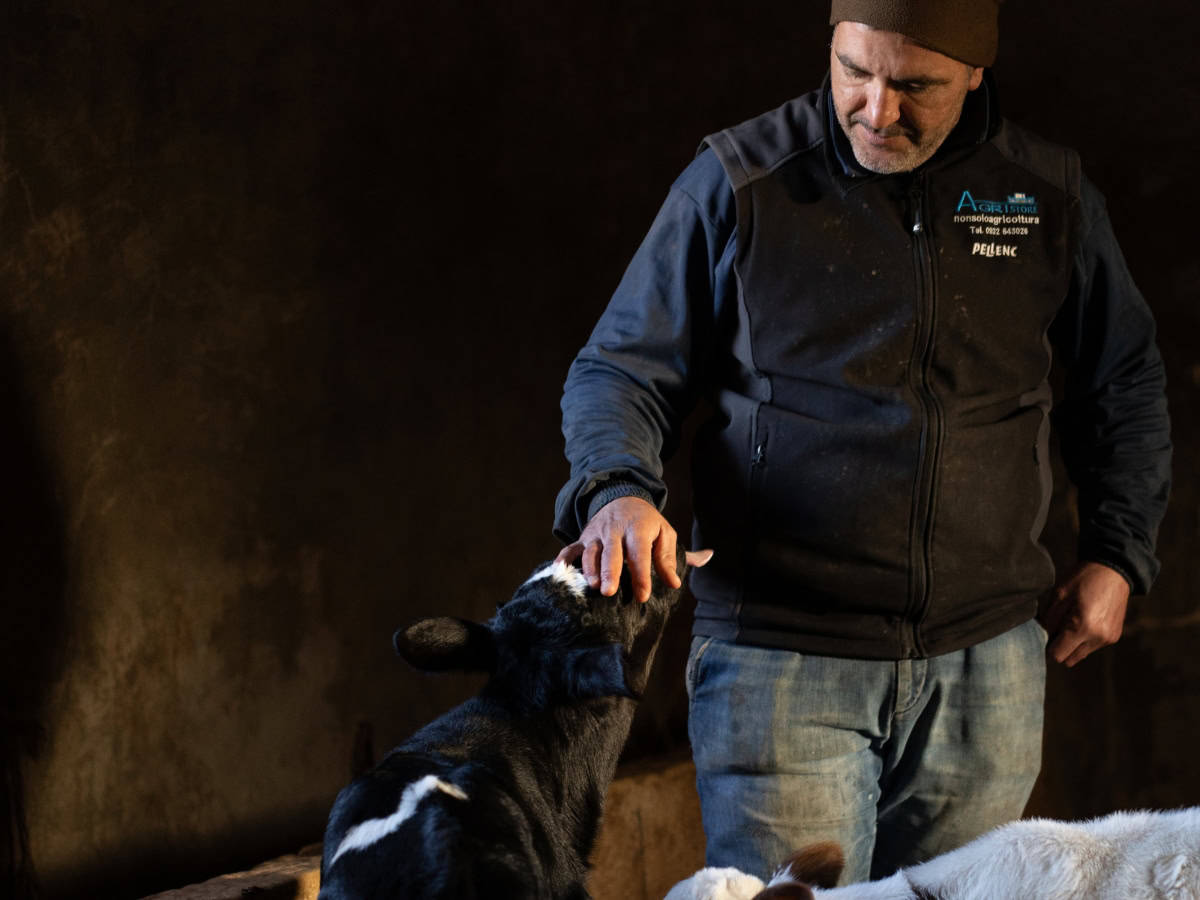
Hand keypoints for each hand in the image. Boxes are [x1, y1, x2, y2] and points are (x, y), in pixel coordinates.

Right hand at [555, 496, 710, 602]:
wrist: (621, 496)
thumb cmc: (647, 523)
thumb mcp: (665, 534)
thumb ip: (672, 558)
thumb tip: (686, 576)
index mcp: (638, 527)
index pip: (640, 552)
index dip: (641, 574)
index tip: (642, 595)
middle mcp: (615, 529)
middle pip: (611, 551)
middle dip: (610, 571)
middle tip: (610, 592)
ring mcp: (596, 533)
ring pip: (590, 551)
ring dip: (590, 569)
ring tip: (593, 587)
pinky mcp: (582, 538)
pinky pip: (570, 548)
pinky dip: (564, 560)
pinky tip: (560, 572)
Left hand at [1039, 561, 1130, 666]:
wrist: (1113, 569)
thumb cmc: (1083, 579)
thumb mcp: (1059, 595)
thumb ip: (1049, 621)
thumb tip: (1043, 638)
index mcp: (1083, 627)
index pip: (1058, 655)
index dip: (1048, 646)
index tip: (1047, 632)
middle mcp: (1098, 638)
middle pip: (1069, 660)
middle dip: (1060, 647)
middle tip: (1057, 627)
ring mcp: (1108, 638)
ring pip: (1081, 655)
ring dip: (1073, 645)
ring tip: (1072, 621)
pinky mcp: (1114, 636)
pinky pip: (1093, 647)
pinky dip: (1085, 639)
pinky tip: (1084, 620)